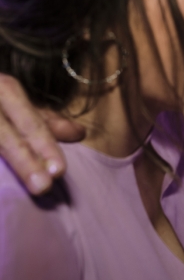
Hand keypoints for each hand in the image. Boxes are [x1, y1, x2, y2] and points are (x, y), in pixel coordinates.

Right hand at [0, 74, 84, 193]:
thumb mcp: (13, 100)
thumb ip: (43, 119)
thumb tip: (79, 134)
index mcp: (3, 88)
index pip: (28, 120)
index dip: (43, 145)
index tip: (60, 171)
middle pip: (3, 135)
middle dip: (24, 161)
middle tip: (43, 187)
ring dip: (12, 164)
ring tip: (24, 191)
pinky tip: (0, 188)